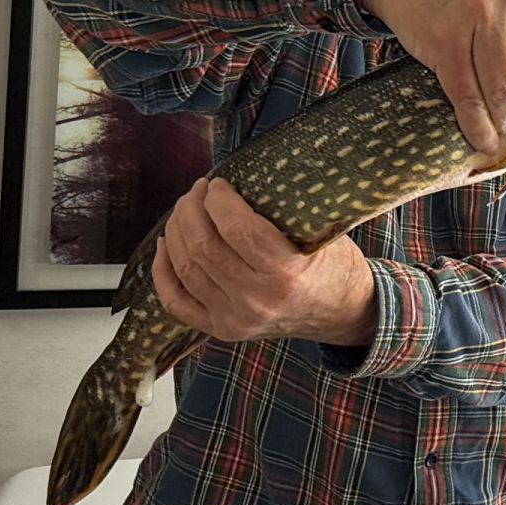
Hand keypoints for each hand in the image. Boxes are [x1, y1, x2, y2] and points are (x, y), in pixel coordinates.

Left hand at [152, 178, 377, 345]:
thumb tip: (242, 175)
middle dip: (192, 209)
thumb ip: (282, 211)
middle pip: (203, 247)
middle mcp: (257, 300)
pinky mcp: (221, 329)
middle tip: (198, 190)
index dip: (219, 199)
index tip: (219, 184)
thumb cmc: (333, 265)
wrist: (342, 312)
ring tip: (185, 210)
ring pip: (185, 268)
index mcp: (286, 274)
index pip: (237, 229)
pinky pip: (176, 301)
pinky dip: (163, 270)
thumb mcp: (321, 233)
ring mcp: (235, 319)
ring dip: (177, 231)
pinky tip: (166, 244)